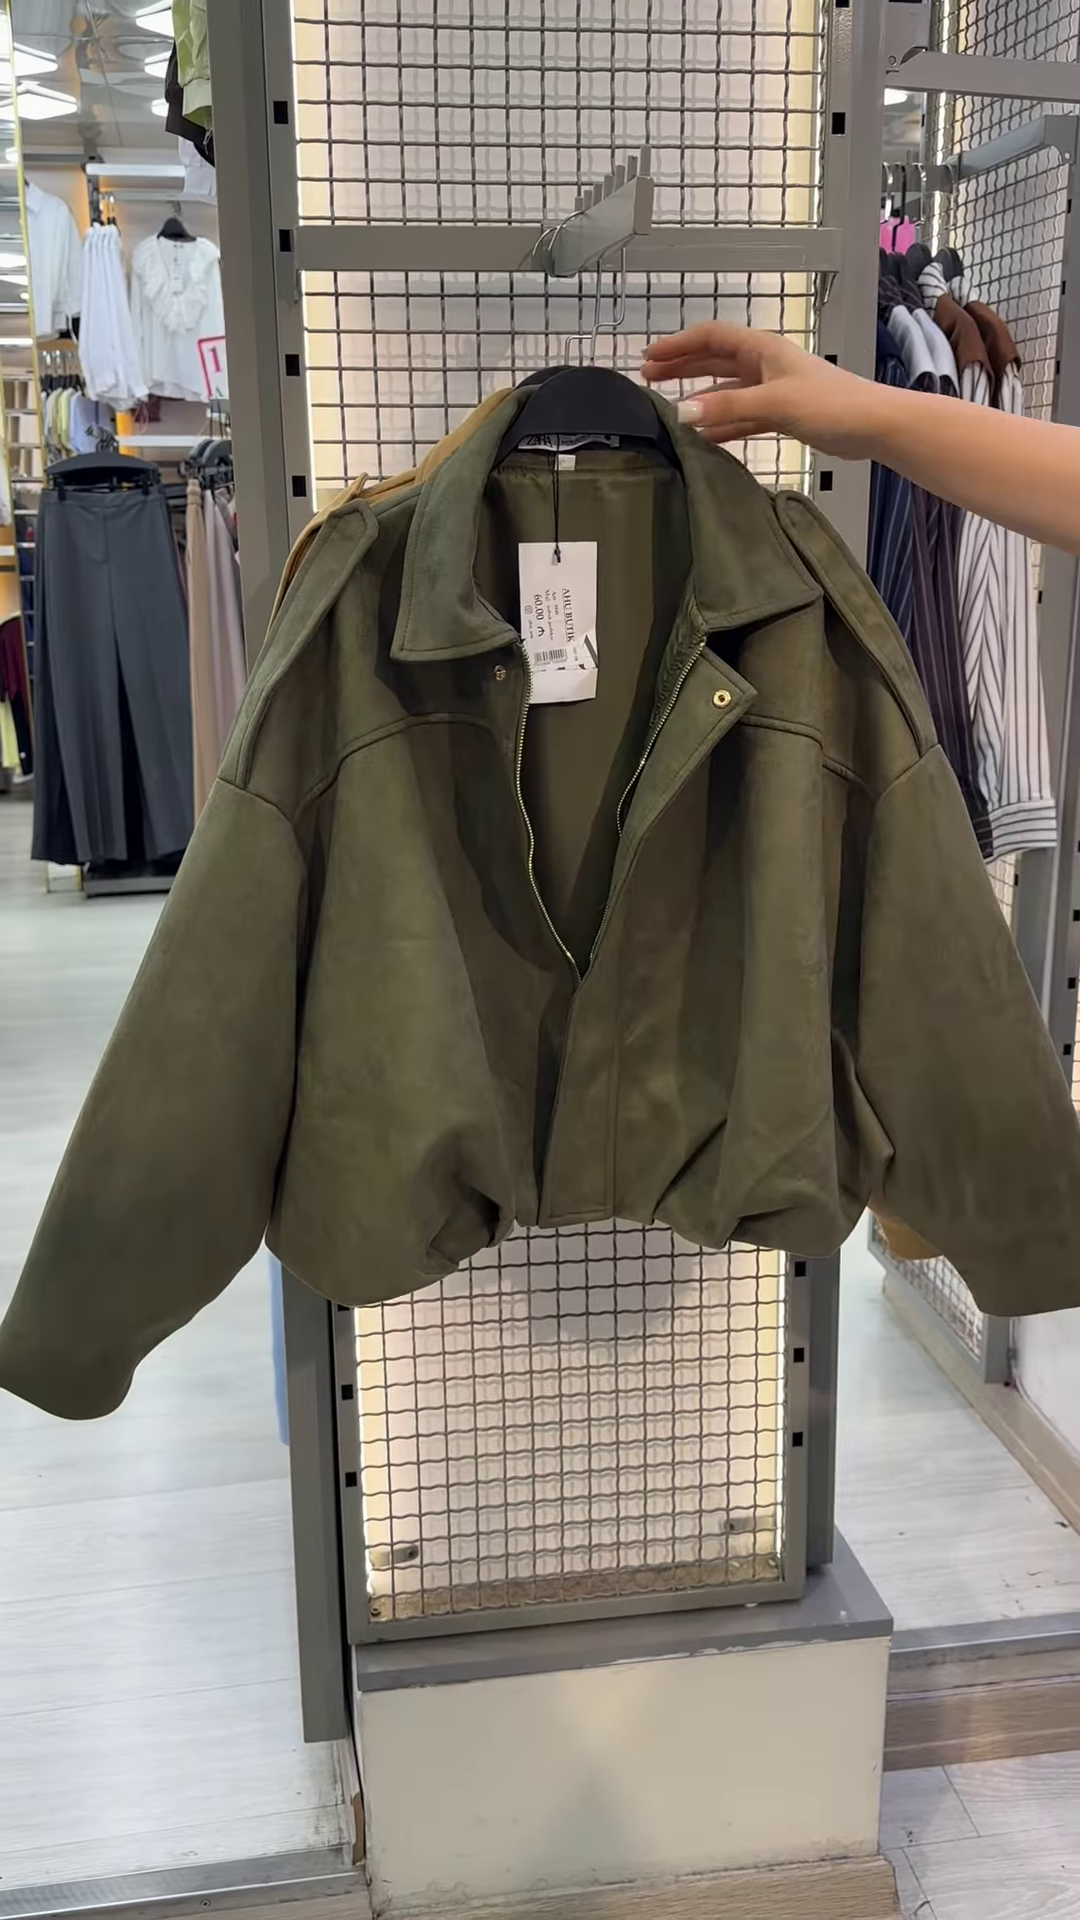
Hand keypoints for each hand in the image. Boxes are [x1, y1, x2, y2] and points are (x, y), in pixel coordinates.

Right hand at [642, 322, 878, 460]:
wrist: (872, 425)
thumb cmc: (829, 403)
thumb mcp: (774, 402)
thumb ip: (727, 407)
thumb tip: (681, 412)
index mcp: (762, 348)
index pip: (711, 337)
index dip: (678, 345)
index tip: (649, 357)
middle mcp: (764, 363)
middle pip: (714, 359)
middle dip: (682, 365)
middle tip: (648, 376)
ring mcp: (772, 389)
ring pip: (725, 388)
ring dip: (697, 393)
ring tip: (667, 403)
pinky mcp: (781, 414)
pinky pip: (741, 415)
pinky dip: (721, 422)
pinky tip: (702, 435)